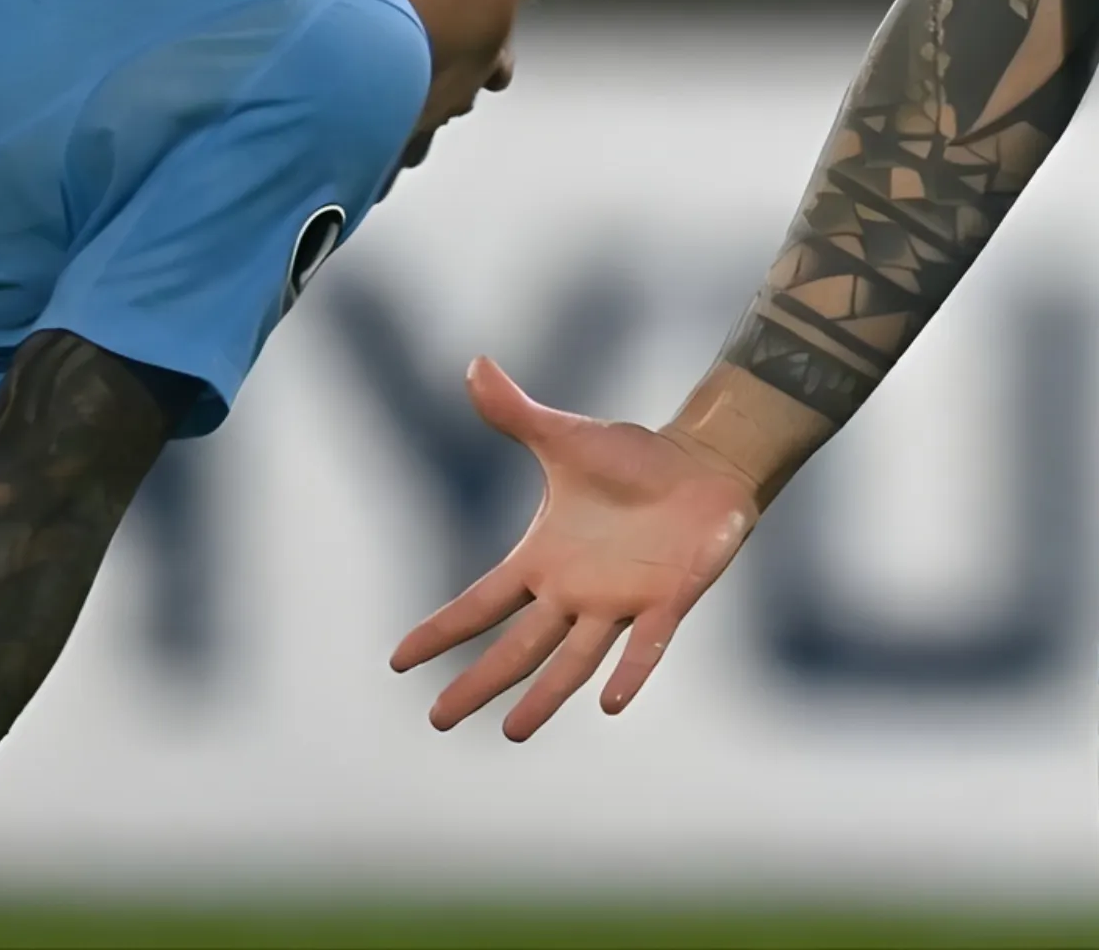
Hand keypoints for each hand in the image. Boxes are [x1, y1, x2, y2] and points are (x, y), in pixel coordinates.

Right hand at [387, 357, 762, 738]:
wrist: (701, 466)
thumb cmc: (631, 460)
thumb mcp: (565, 437)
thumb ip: (517, 413)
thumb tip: (474, 365)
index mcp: (543, 560)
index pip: (480, 603)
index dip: (441, 630)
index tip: (398, 661)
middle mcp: (574, 593)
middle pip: (516, 647)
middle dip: (477, 682)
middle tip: (438, 720)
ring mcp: (620, 603)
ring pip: (572, 661)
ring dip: (543, 696)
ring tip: (510, 732)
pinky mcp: (667, 601)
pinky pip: (645, 645)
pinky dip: (629, 671)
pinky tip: (608, 703)